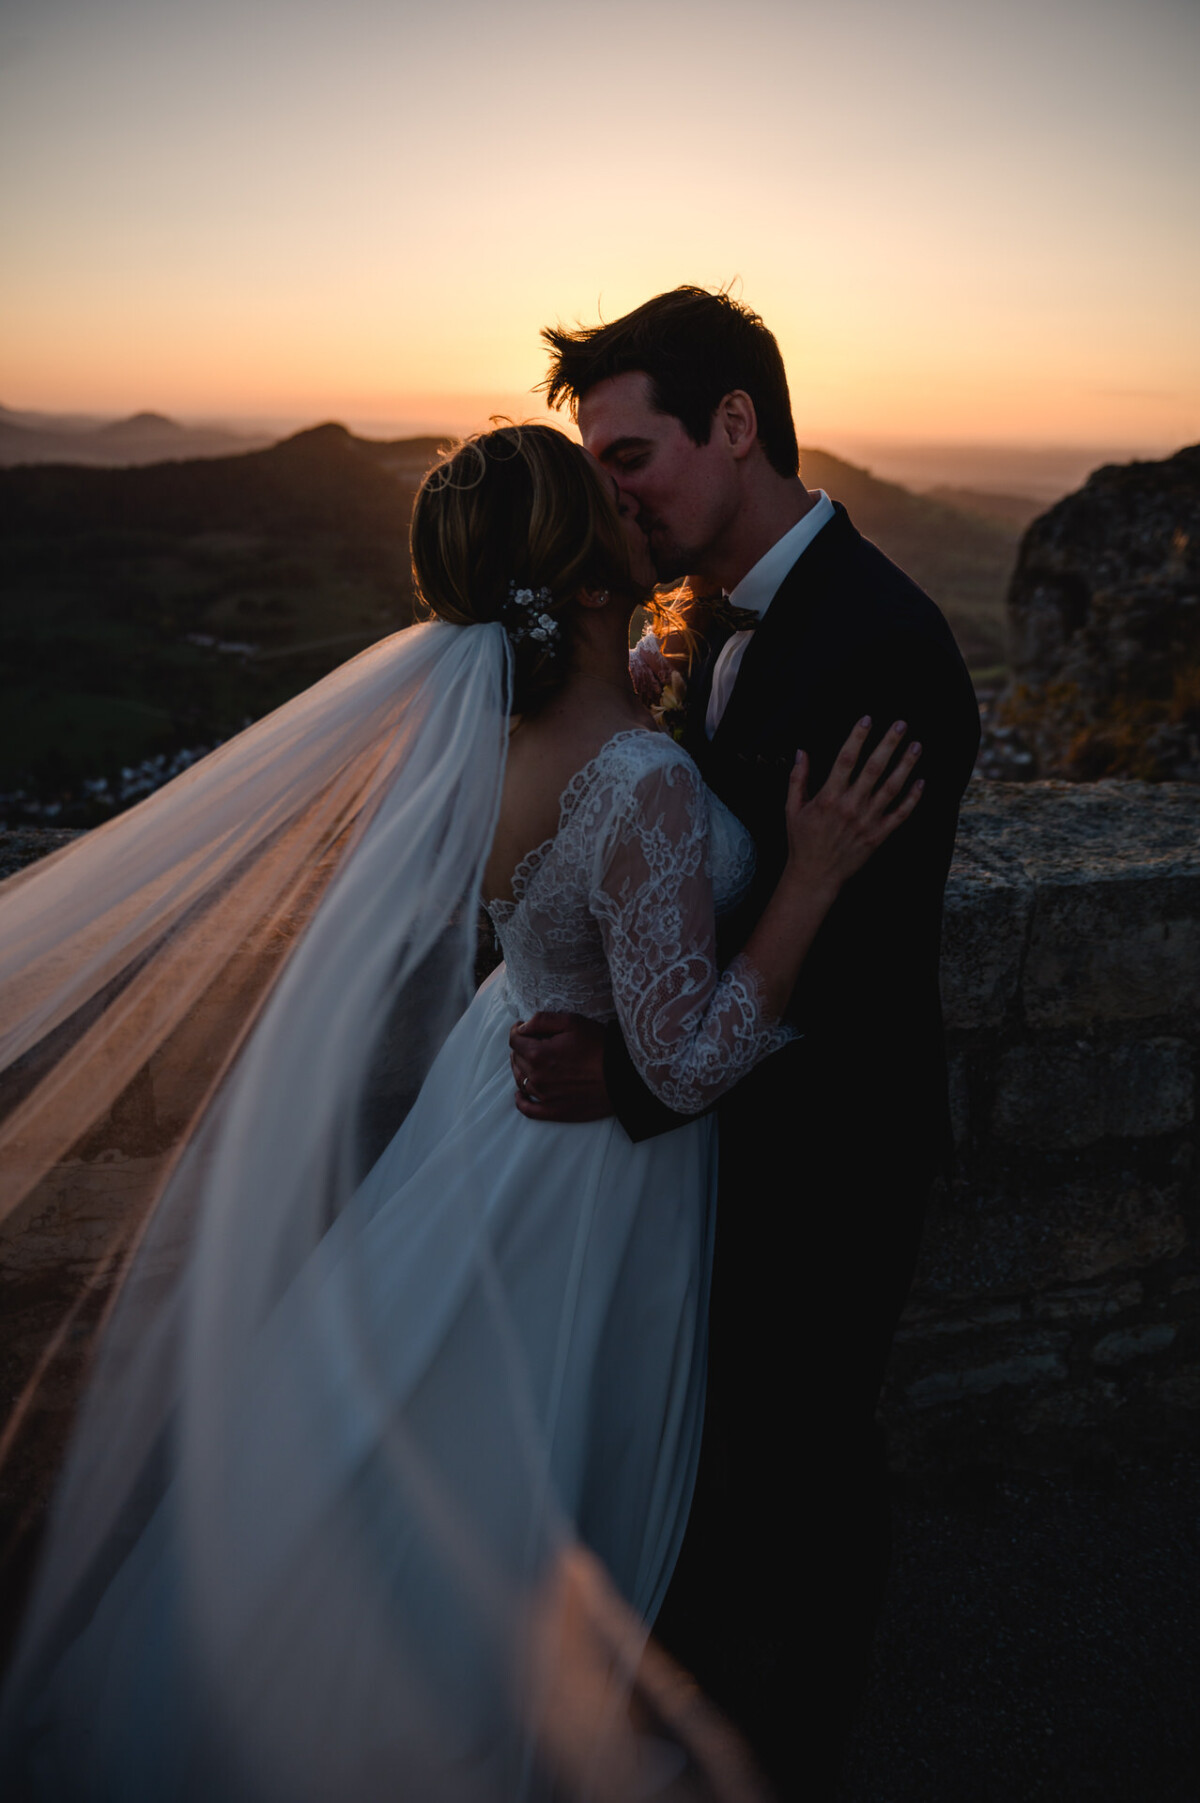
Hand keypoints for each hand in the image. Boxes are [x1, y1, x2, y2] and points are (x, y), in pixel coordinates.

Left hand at [508, 1012, 613, 1121]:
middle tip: (534, 1042)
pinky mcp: (554, 1111)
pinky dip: (521, 1100)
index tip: (525, 1028)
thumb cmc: (599, 1046)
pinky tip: (520, 1094)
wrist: (621, 1076)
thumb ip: (542, 1020)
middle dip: (521, 1048)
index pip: (514, 1040)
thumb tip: (522, 1027)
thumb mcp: (572, 1022)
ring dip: (521, 1068)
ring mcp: (544, 1096)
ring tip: (531, 1061)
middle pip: (516, 1059)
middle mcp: (537, 1076)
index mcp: (538, 1054)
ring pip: (520, 1080)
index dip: (518, 1030)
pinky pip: (528, 1109)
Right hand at [787, 717, 922, 889]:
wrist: (815, 876)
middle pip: (874, 768)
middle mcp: (850, 806)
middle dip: (889, 743)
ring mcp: (867, 821)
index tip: (867, 719)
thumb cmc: (802, 841)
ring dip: (906, 765)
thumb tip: (801, 752)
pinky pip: (900, 814)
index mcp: (828, 796)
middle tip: (902, 724)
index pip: (845, 759)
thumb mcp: (792, 808)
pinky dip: (913, 799)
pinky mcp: (878, 836)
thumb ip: (798, 778)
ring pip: (891, 788)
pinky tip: (921, 782)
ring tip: (917, 746)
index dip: (857, 737)